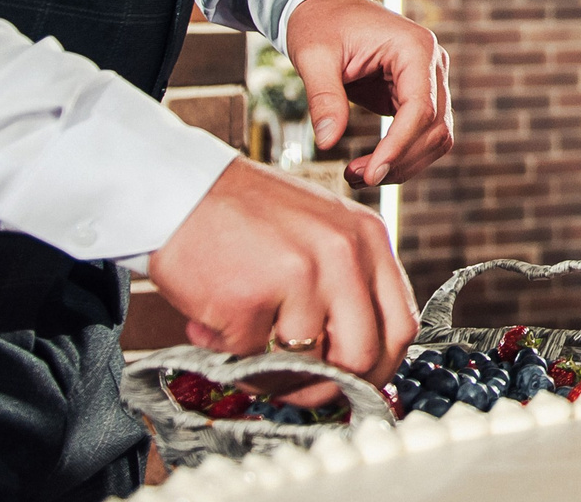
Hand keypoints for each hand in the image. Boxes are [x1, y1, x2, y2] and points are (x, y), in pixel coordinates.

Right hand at [149, 158, 415, 392]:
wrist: (179, 189)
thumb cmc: (246, 215)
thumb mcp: (322, 231)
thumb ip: (349, 284)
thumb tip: (359, 362)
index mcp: (367, 239)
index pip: (401, 326)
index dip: (380, 368)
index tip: (355, 385)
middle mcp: (343, 255)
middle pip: (364, 356)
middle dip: (331, 386)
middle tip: (299, 391)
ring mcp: (300, 276)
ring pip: (304, 364)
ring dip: (269, 370)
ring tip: (240, 342)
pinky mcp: (251, 298)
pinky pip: (248, 357)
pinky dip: (226, 351)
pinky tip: (211, 322)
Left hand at [285, 0, 450, 187]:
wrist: (326, 6)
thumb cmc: (320, 22)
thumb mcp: (313, 56)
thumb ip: (324, 98)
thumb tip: (328, 142)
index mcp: (415, 48)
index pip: (421, 108)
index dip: (399, 146)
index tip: (370, 173)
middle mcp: (432, 64)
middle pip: (435, 127)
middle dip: (400, 160)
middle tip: (356, 178)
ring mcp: (429, 80)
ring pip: (436, 136)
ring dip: (404, 163)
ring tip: (360, 175)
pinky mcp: (417, 94)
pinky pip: (421, 133)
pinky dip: (401, 154)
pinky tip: (370, 164)